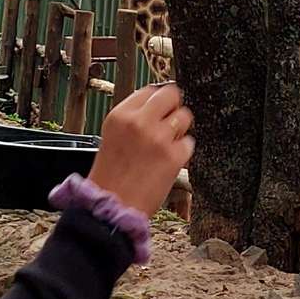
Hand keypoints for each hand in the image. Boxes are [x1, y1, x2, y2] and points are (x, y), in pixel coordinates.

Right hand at [87, 84, 193, 216]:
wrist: (112, 207)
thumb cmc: (109, 178)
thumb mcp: (111, 137)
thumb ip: (132, 120)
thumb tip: (155, 108)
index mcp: (120, 115)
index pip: (149, 91)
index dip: (157, 101)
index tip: (160, 108)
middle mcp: (140, 122)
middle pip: (171, 94)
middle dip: (173, 106)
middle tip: (170, 121)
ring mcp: (159, 137)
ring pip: (184, 116)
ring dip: (180, 128)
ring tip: (168, 144)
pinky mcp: (175, 155)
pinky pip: (189, 142)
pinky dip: (183, 151)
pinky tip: (169, 161)